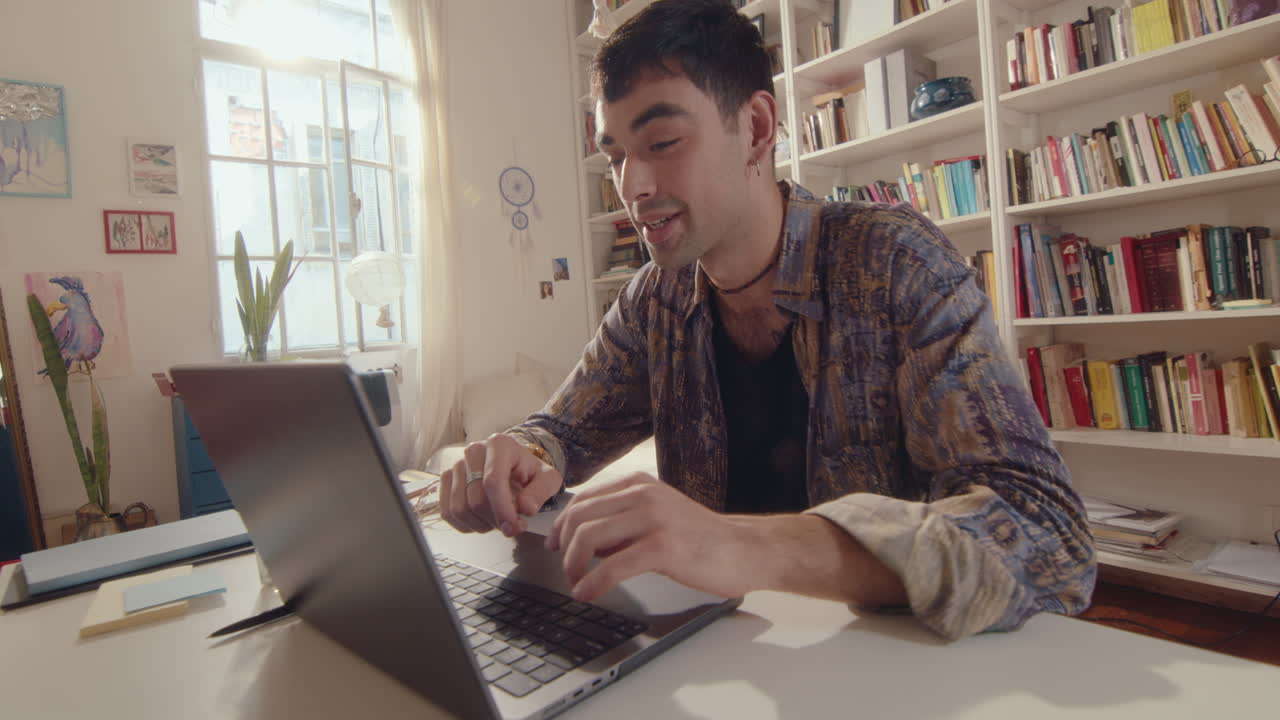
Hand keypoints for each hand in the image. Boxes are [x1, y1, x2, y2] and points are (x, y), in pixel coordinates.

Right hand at [439, 434, 562, 536]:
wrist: (514, 465)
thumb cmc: (529, 471)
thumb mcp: (547, 479)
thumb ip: (540, 492)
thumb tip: (526, 508)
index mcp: (499, 445)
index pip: (493, 481)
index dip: (502, 509)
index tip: (512, 526)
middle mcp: (473, 451)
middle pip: (475, 498)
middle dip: (494, 520)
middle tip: (511, 525)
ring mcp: (457, 465)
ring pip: (459, 508)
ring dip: (480, 524)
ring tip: (498, 521)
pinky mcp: (447, 479)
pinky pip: (447, 511)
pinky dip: (465, 524)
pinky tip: (482, 521)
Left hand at [546, 473, 758, 602]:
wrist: (745, 549)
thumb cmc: (703, 538)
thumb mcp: (659, 516)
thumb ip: (624, 521)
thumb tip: (586, 542)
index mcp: (639, 485)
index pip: (583, 500)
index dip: (561, 526)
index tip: (554, 546)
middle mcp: (643, 495)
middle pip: (580, 517)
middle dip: (563, 547)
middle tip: (566, 570)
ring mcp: (653, 519)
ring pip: (589, 537)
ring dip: (573, 565)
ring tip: (576, 583)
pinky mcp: (663, 547)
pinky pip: (613, 566)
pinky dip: (592, 582)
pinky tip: (587, 594)